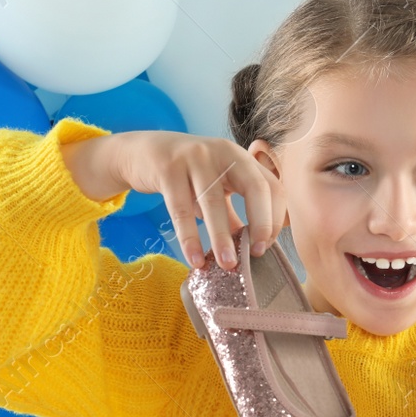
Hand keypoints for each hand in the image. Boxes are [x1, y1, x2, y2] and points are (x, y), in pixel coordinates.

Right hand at [106, 130, 284, 267]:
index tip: (266, 246)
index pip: (272, 186)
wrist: (140, 151)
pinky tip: (195, 259)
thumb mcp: (215, 188)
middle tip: (257, 254)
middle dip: (261, 223)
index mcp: (242, 158)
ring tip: (227, 265)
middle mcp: (224, 152)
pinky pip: (181, 208)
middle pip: (255, 187)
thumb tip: (249, 248)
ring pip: (214, 202)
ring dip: (222, 238)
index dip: (275, 218)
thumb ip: (232, 213)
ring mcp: (195, 157)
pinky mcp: (167, 168)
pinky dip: (189, 237)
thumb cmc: (185, 173)